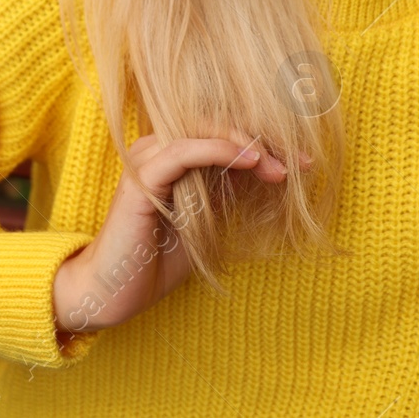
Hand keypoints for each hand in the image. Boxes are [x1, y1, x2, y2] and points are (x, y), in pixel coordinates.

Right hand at [51, 131, 294, 334]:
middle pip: (218, 127)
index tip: (304, 163)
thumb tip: (276, 171)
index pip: (224, 134)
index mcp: (172, 154)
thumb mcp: (210, 220)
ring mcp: (146, 160)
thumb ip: (232, 193)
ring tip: (280, 168)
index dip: (266, 143)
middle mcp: (157, 148)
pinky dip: (218, 150)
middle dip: (264, 142)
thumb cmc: (159, 259)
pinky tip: (250, 160)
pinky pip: (181, 152)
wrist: (113, 291)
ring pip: (202, 131)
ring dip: (247, 145)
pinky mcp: (140, 179)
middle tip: (301, 165)